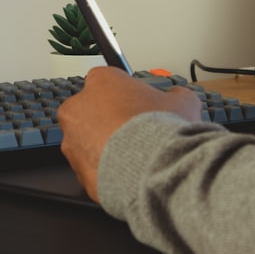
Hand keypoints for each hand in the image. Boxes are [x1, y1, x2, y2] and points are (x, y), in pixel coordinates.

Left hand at [57, 67, 201, 201]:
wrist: (151, 171)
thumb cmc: (160, 132)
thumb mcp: (182, 102)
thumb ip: (175, 95)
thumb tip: (178, 97)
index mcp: (101, 81)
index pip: (107, 80)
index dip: (125, 95)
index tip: (136, 105)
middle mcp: (78, 107)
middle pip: (91, 110)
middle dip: (109, 120)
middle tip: (133, 131)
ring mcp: (72, 140)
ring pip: (86, 141)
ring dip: (104, 146)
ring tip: (132, 155)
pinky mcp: (75, 169)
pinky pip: (90, 167)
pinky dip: (104, 171)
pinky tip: (126, 172)